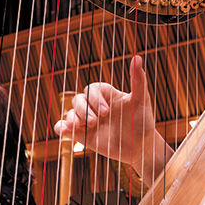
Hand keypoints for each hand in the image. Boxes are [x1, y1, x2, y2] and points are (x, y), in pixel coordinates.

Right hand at [54, 56, 171, 187]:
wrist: (140, 147)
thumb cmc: (142, 121)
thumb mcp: (141, 101)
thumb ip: (138, 80)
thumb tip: (137, 57)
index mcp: (106, 95)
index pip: (92, 89)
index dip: (95, 98)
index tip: (106, 111)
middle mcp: (95, 106)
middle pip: (78, 100)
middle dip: (83, 110)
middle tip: (94, 122)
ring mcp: (88, 120)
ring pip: (71, 113)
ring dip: (71, 118)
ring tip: (76, 127)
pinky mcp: (83, 135)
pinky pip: (66, 128)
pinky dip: (61, 127)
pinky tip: (64, 131)